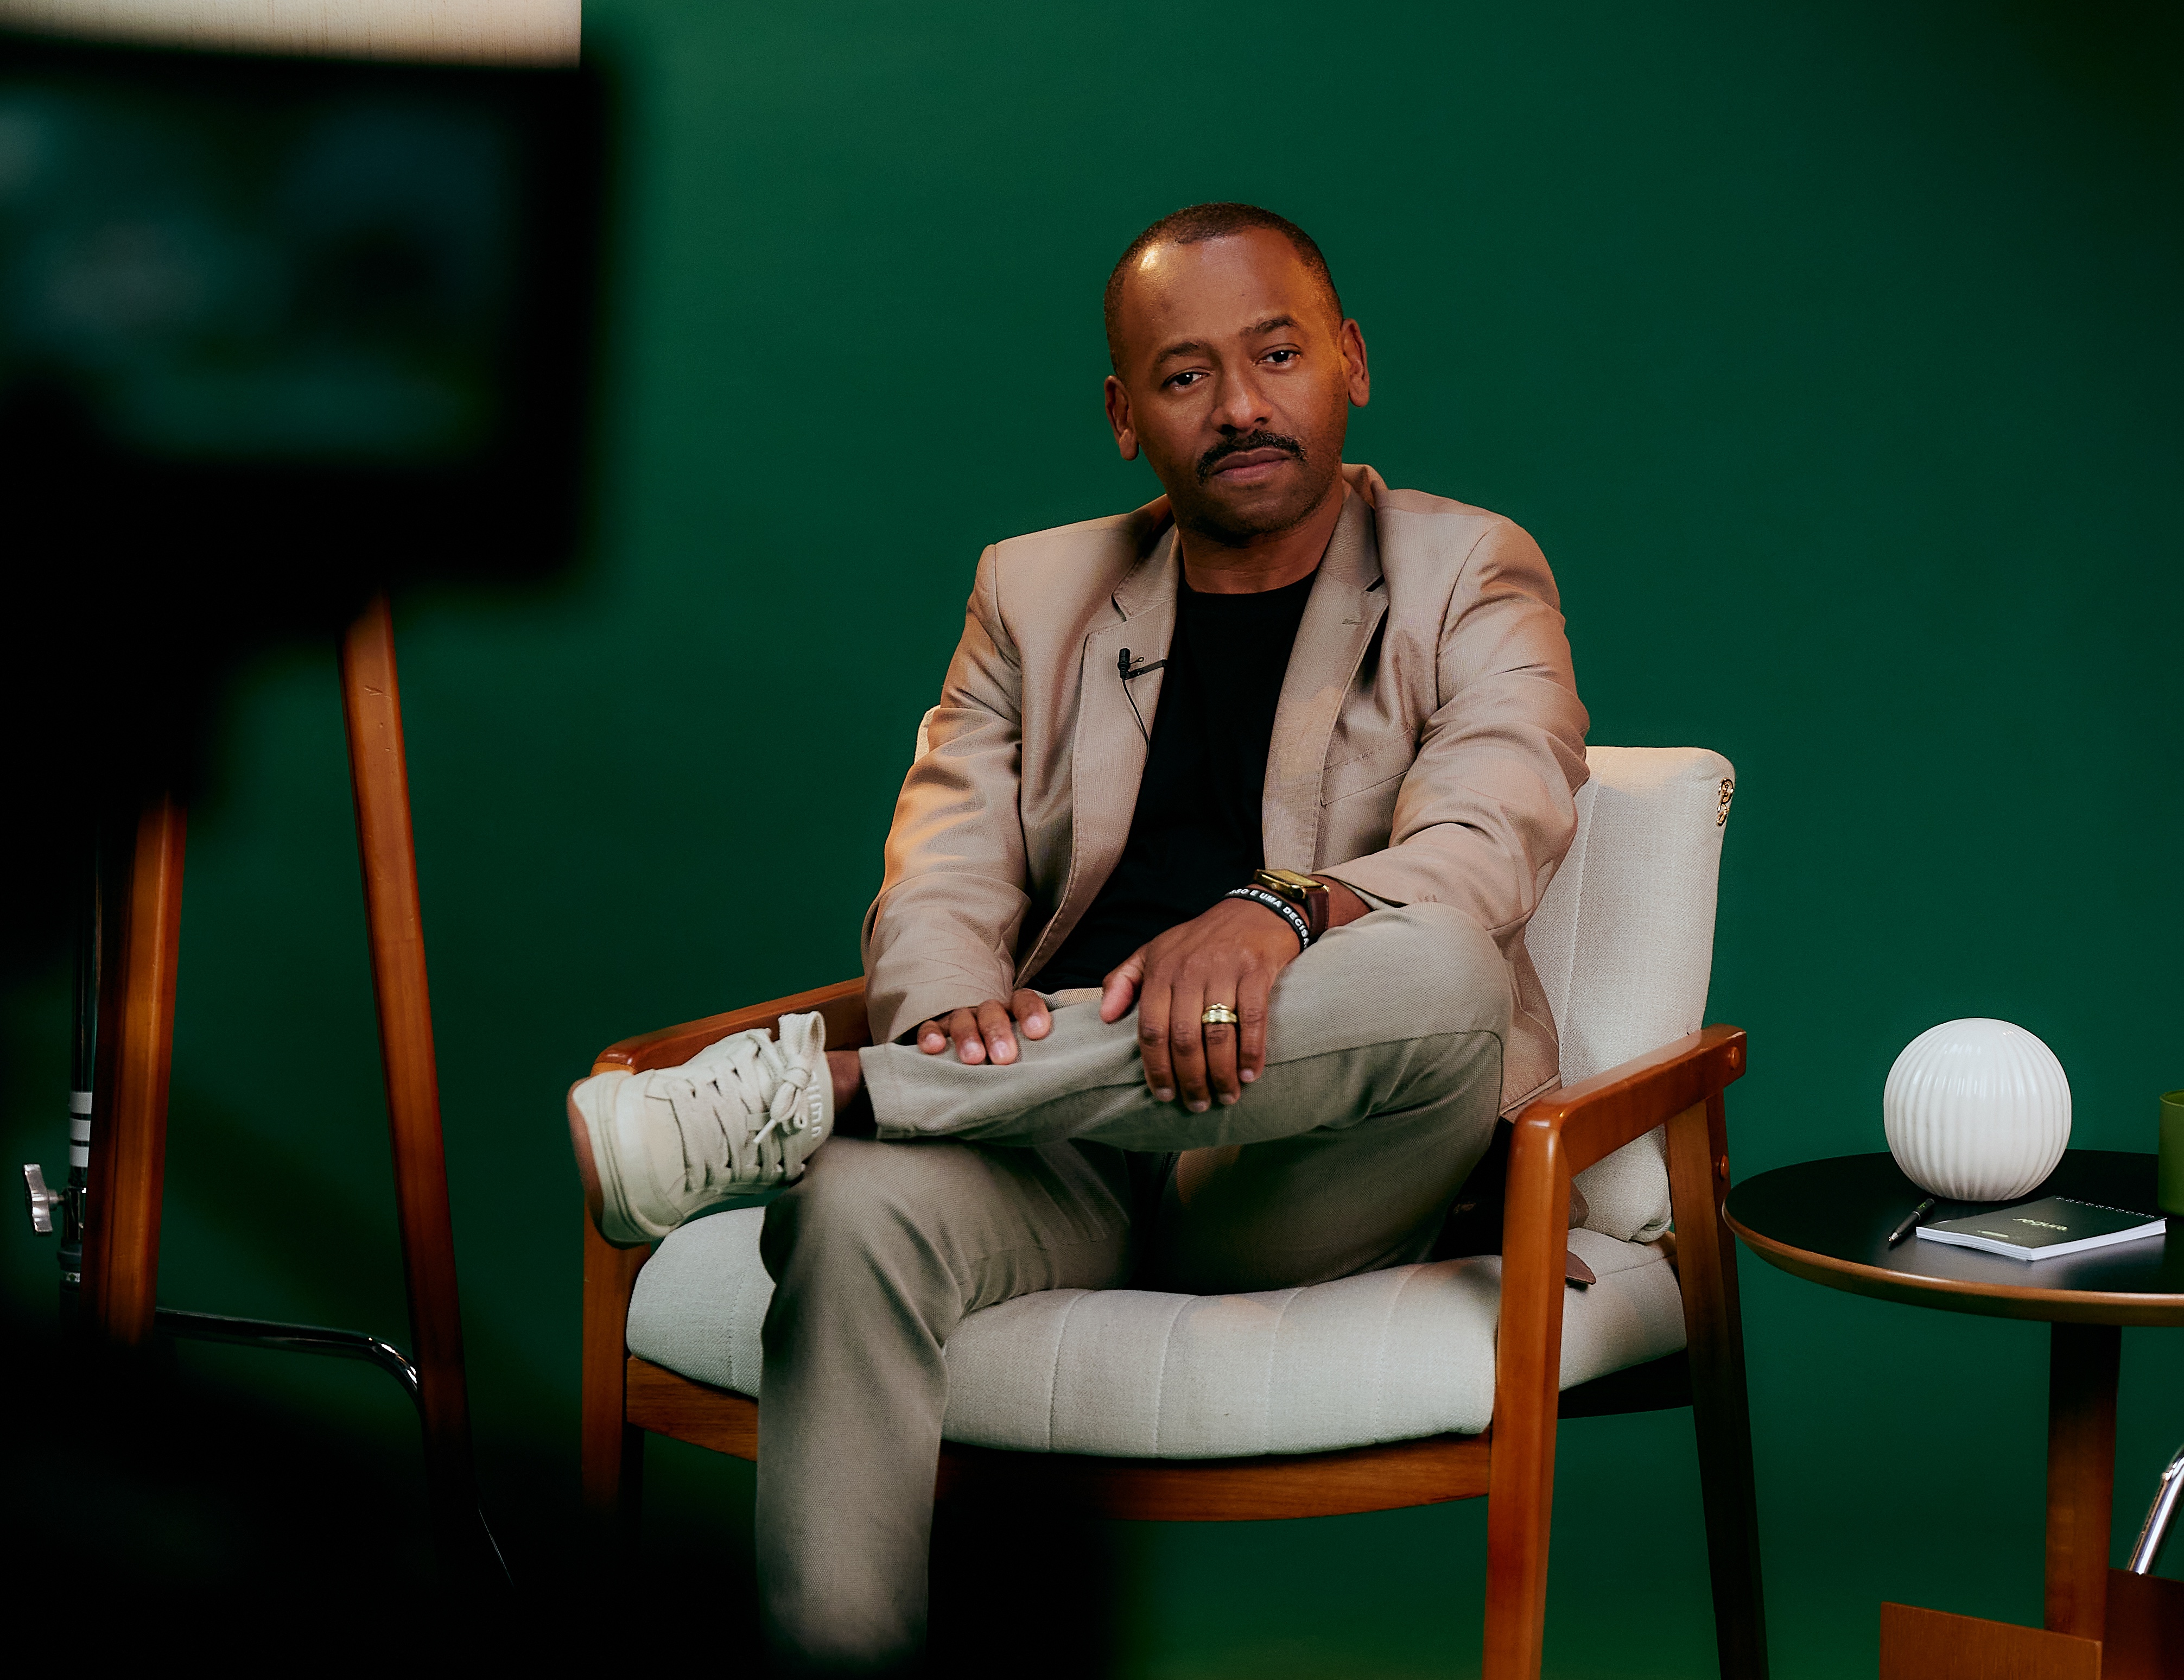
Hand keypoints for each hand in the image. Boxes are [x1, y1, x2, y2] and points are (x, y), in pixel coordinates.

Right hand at [915, 990, 1050, 1064]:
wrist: (971, 1043)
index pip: (1023, 1001)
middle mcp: (985, 1011)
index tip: (1037, 1031)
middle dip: (997, 1033)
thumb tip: (1056, 1078)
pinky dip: (930, 1036)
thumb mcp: (1023, 1049)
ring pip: (962, 1020)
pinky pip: (929, 1028)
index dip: (1030, 1013)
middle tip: (1004, 1056)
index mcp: (1011, 1010)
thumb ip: (1037, 1055)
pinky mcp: (934, 1029)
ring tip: (974, 1058)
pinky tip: (935, 1048)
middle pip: (992, 1013)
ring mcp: (959, 1019)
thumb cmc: (1005, 1052)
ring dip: (968, 1037)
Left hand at [1098, 898, 1300, 1111]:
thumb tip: (1104, 1016)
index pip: (1151, 1029)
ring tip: (1226, 1096)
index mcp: (1161, 970)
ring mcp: (1224, 970)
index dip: (1156, 1068)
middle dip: (1190, 1079)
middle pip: (1184, 1038)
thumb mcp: (1154, 950)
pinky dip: (1252, 1051)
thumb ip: (1123, 981)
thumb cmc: (1200, 938)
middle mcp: (1189, 971)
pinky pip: (1253, 1019)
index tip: (1163, 1094)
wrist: (1254, 909)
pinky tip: (1250, 1075)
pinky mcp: (1256, 971)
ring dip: (1222, 1073)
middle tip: (1197, 1104)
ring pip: (1218, 1034)